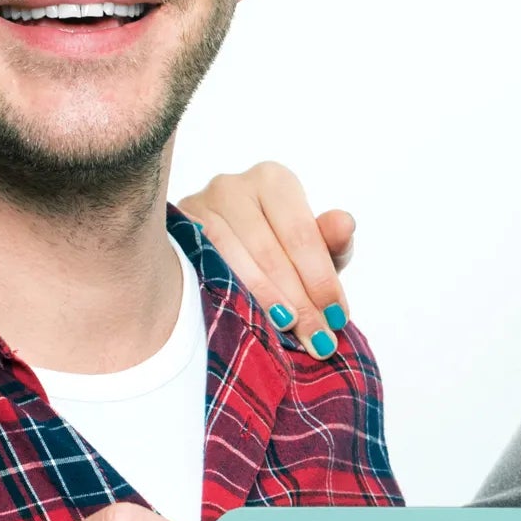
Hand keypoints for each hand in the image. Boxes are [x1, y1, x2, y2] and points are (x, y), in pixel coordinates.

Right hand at [177, 161, 354, 356]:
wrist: (222, 253)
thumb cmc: (277, 248)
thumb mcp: (310, 248)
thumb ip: (330, 240)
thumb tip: (345, 223)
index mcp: (273, 181)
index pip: (302, 235)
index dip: (321, 280)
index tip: (337, 317)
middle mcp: (232, 186)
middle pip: (269, 252)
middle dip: (298, 301)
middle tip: (317, 340)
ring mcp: (198, 207)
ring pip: (234, 262)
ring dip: (265, 303)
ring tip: (289, 333)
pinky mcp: (175, 233)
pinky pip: (203, 268)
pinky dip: (229, 295)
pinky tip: (247, 318)